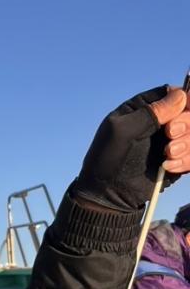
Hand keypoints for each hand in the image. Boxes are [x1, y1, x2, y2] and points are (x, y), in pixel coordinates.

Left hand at [74, 86, 189, 211]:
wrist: (108, 194)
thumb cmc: (107, 159)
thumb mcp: (122, 131)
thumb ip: (150, 113)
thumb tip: (180, 94)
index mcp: (145, 108)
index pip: (176, 94)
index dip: (186, 99)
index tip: (184, 109)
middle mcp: (161, 122)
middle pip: (189, 113)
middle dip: (187, 123)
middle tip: (170, 134)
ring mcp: (171, 142)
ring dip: (187, 143)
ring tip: (168, 155)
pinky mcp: (177, 160)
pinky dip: (186, 161)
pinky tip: (169, 167)